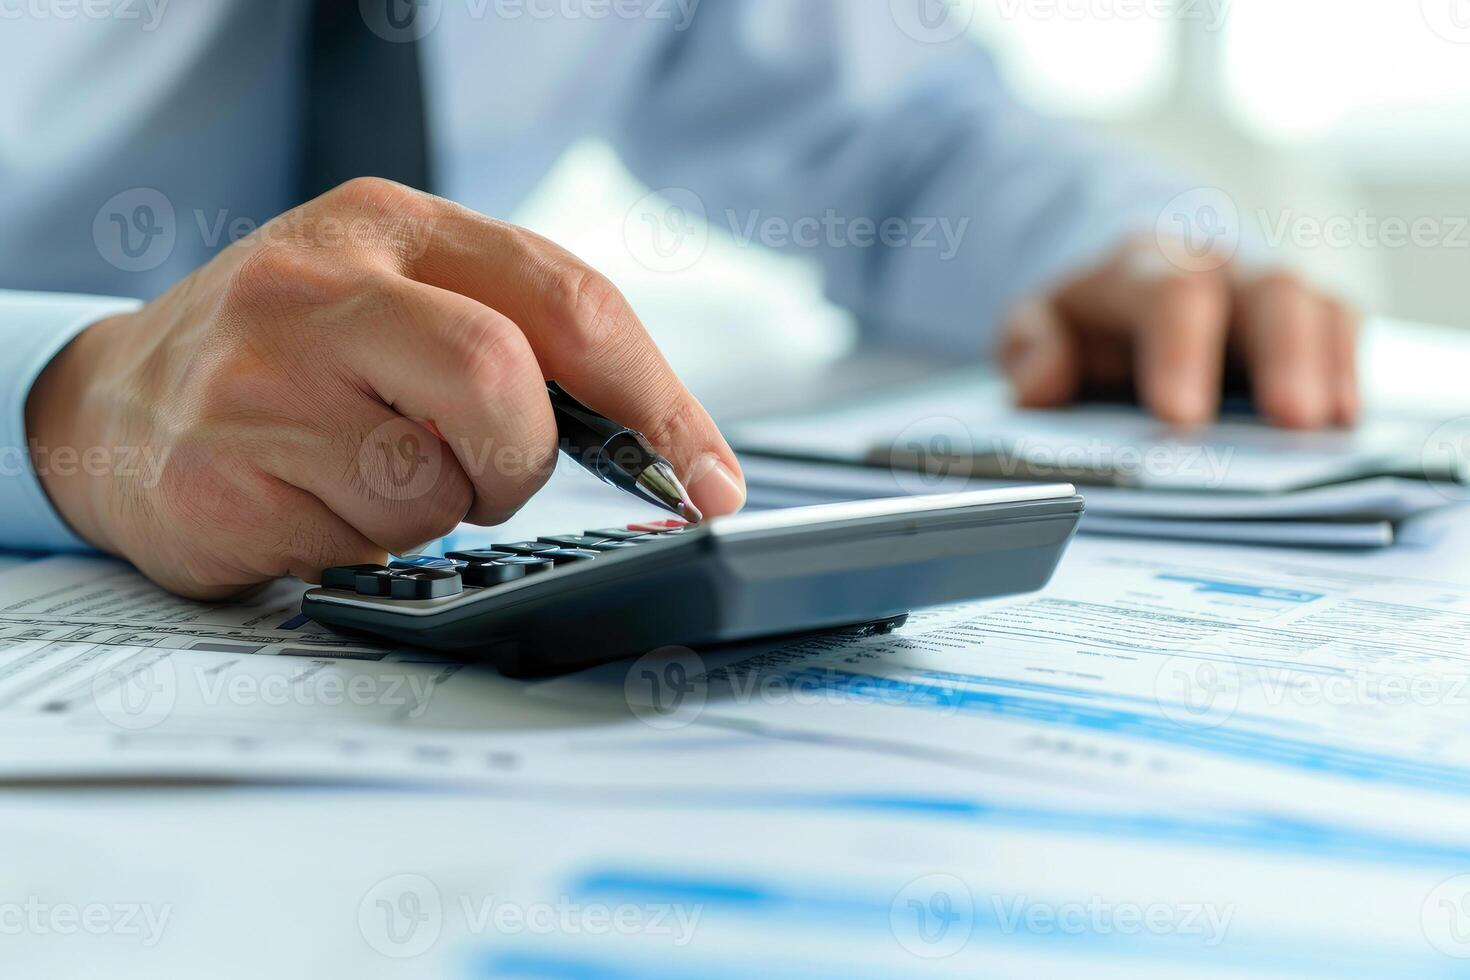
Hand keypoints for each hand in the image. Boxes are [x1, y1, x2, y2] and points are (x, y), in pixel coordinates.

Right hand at [26, 178, 746, 598]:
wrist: (118, 405)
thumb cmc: (295, 358)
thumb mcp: (403, 301)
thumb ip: (524, 345)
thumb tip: (670, 453)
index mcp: (392, 224)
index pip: (569, 301)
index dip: (660, 403)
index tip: (710, 480)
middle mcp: (320, 284)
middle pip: (501, 378)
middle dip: (522, 458)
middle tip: (488, 472)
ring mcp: (260, 377)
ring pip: (434, 485)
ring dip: (433, 508)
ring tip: (365, 471)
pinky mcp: (222, 476)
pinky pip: (362, 544)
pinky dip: (366, 542)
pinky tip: (311, 501)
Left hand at [998, 240, 1358, 428]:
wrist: (1121, 286)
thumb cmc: (1082, 321)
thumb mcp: (1034, 326)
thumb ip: (1031, 349)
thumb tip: (1038, 388)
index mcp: (1142, 267)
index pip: (1170, 293)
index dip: (1180, 352)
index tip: (1180, 417)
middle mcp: (1218, 264)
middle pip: (1267, 288)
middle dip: (1282, 353)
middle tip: (1290, 420)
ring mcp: (1266, 288)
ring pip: (1316, 305)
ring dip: (1326, 365)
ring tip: (1329, 427)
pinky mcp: (1305, 316)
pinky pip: (1340, 328)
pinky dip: (1347, 371)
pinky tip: (1344, 421)